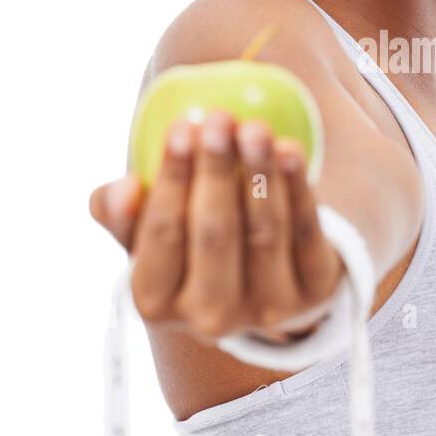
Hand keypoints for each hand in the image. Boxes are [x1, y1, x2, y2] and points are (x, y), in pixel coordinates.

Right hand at [89, 109, 345, 346]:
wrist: (261, 284)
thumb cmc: (191, 247)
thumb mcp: (147, 237)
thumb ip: (122, 213)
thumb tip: (124, 188)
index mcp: (156, 302)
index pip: (162, 233)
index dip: (172, 178)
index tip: (181, 127)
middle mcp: (209, 317)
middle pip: (214, 233)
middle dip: (216, 171)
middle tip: (219, 118)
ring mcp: (266, 310)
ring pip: (263, 232)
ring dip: (259, 174)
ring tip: (254, 128)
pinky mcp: (313, 292)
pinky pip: (305, 234)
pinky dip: (298, 190)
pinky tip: (289, 150)